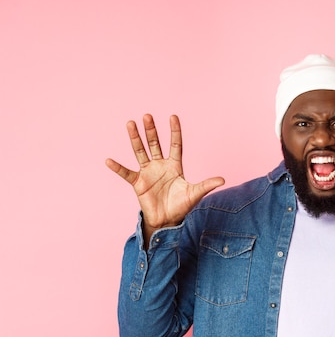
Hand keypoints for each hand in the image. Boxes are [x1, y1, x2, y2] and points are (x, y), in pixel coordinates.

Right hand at [105, 114, 224, 237]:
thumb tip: (223, 180)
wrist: (168, 221)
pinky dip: (118, 168)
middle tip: (147, 115)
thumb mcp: (195, 194)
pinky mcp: (138, 183)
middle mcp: (160, 165)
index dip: (174, 131)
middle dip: (151, 130)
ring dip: (135, 138)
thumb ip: (207, 185)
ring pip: (140, 152)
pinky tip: (109, 161)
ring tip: (130, 124)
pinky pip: (126, 173)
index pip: (175, 144)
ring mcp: (148, 172)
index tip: (173, 116)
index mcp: (175, 166)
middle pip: (155, 144)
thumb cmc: (182, 206)